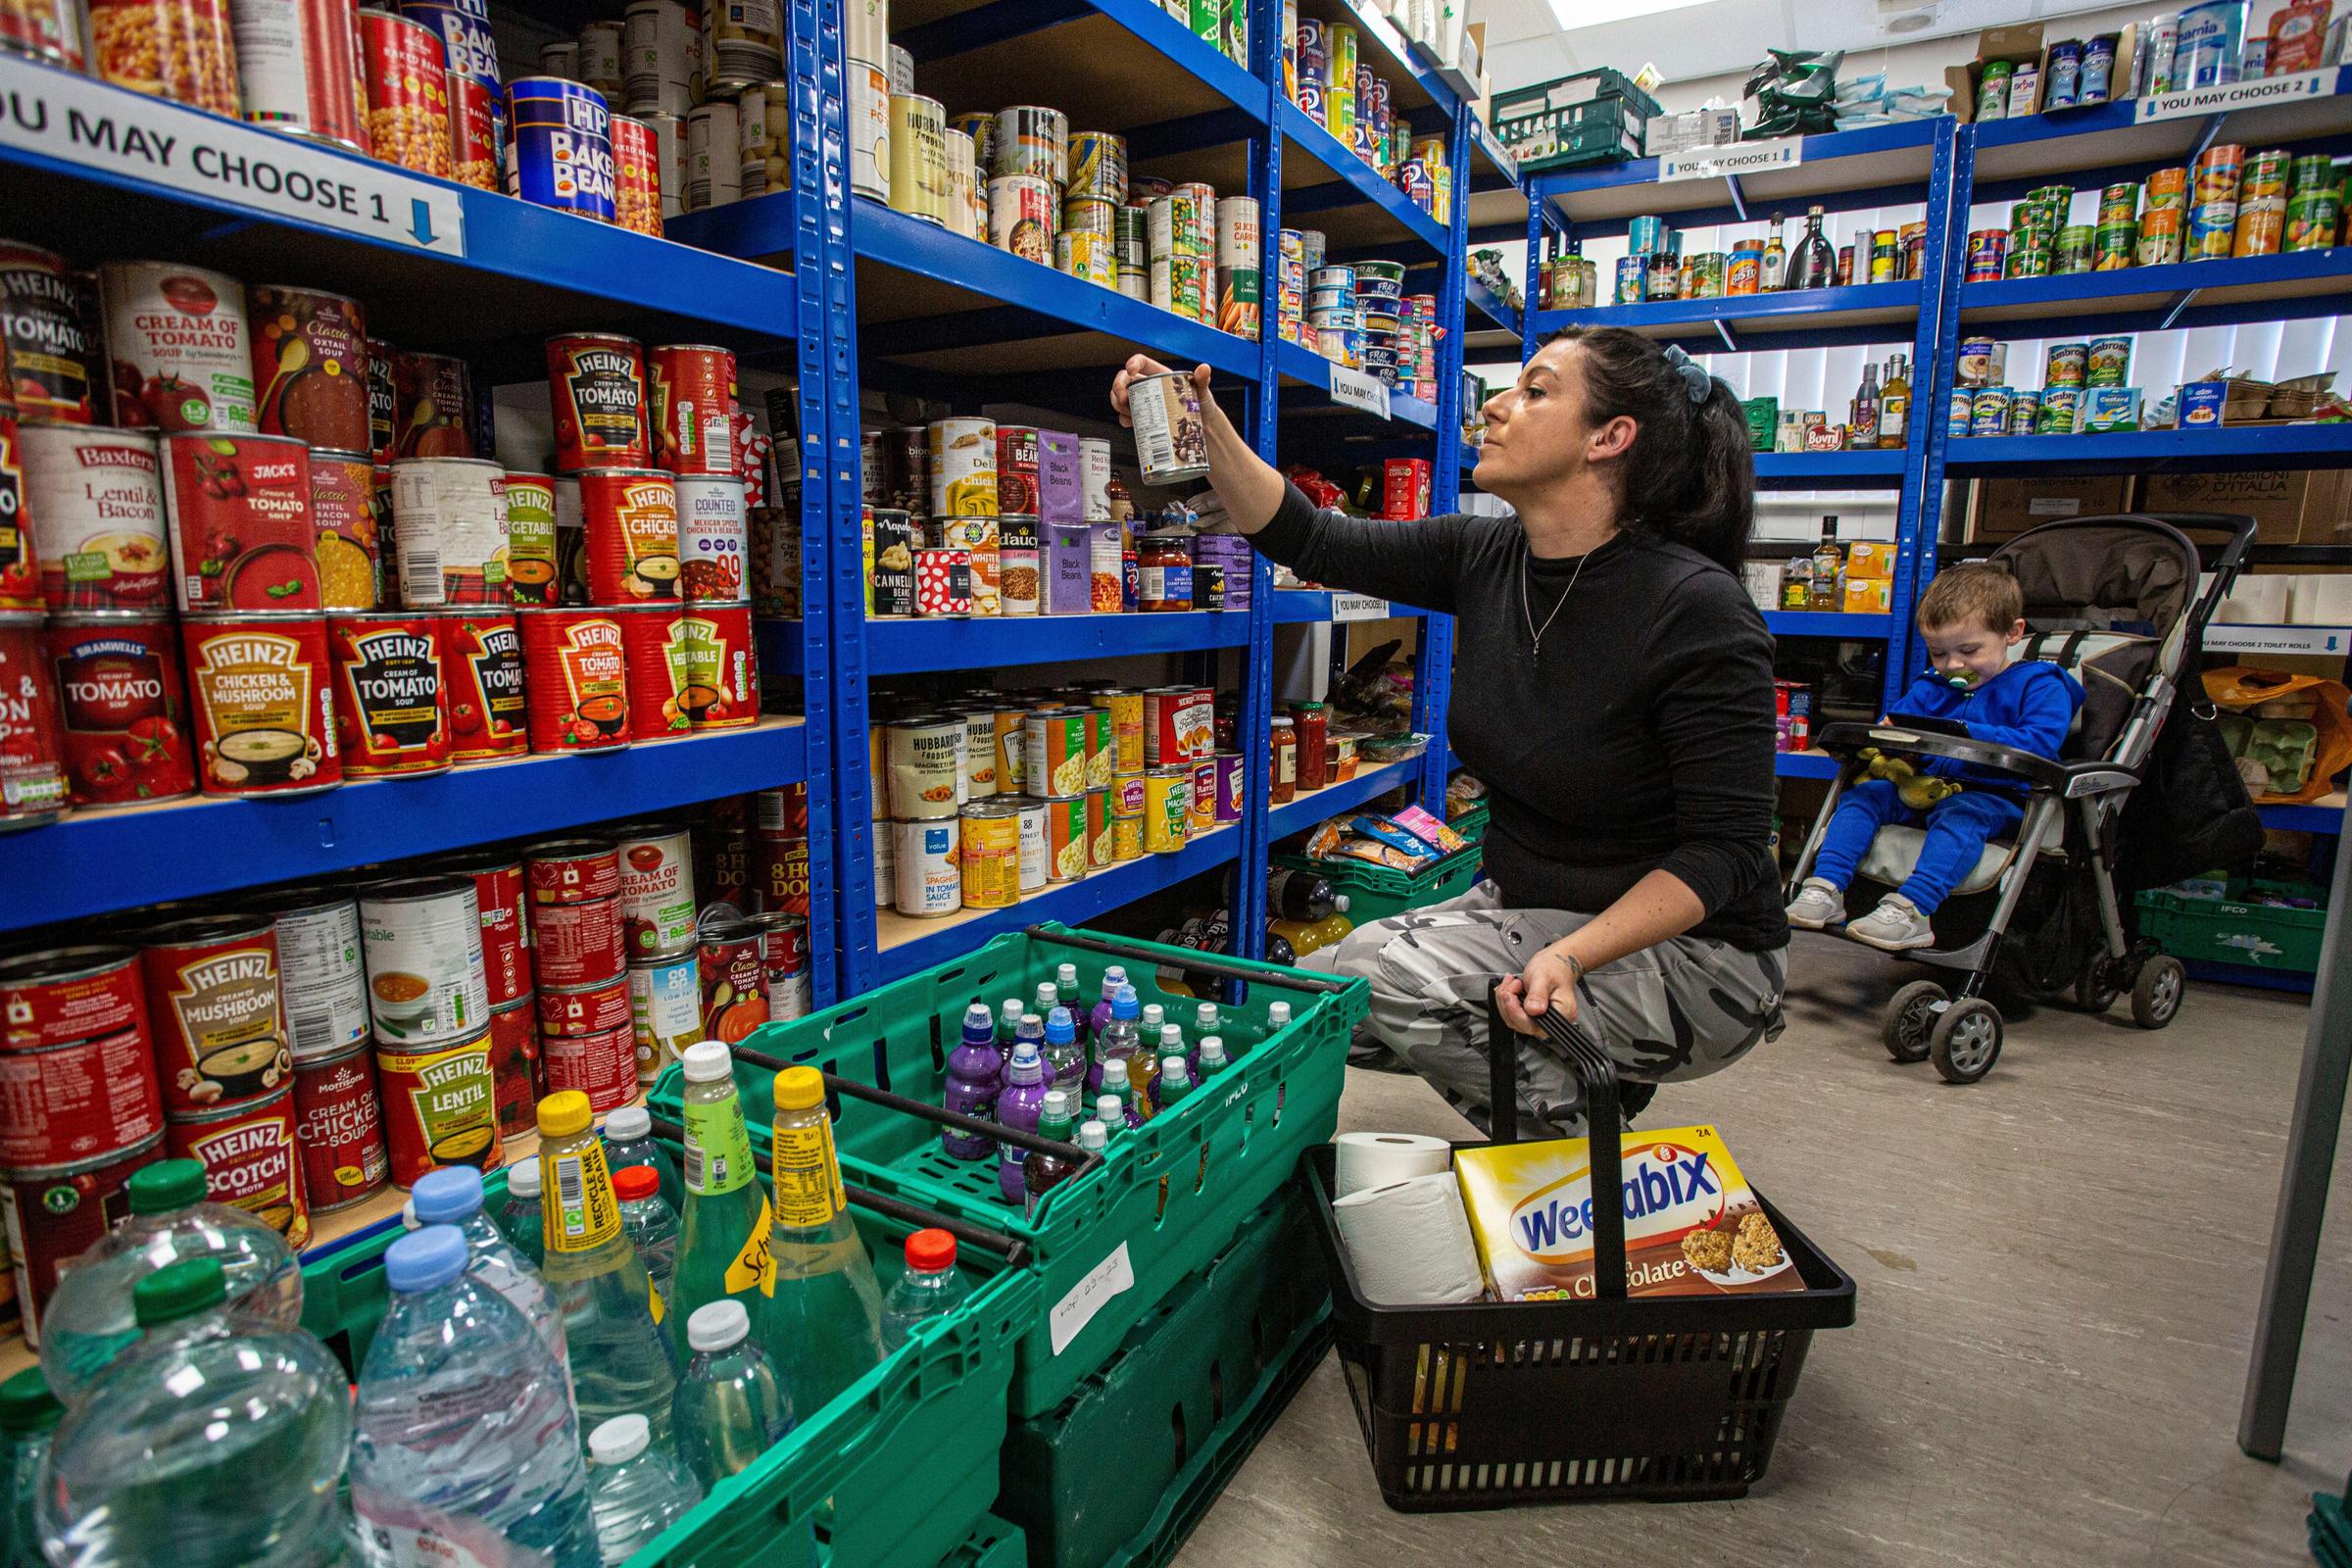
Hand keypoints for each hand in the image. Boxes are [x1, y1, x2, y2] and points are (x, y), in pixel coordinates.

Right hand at [1110, 354, 1238, 442]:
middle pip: (1124, 380)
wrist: (1201, 430)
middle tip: (1123, 398)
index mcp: (1159, 375)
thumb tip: (1204, 368)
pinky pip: (1125, 417)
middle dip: (1118, 387)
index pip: (1141, 362)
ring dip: (1118, 403)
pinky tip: (1131, 423)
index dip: (1132, 363)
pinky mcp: (1142, 418)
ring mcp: (1142, 403)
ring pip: (1121, 397)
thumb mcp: (1202, 391)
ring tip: (1128, 412)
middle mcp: (1148, 387)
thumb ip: (1203, 379)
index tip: (1130, 370)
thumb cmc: (1201, 406)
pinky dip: (1124, 420)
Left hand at [1496, 948, 1581, 1036]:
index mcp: (1562, 1012)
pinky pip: (1513, 1016)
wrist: (1555, 963)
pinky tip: (1510, 988)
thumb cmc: (1554, 967)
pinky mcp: (1532, 1016)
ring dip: (1506, 1001)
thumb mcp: (1543, 977)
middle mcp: (1553, 1021)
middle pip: (1521, 1024)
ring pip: (1514, 1020)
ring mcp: (1542, 1020)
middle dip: (1508, 1003)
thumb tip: (1533, 1010)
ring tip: (1511, 983)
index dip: (1516, 1011)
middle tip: (1511, 983)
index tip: (1510, 994)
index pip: (1534, 1024)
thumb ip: (1538, 994)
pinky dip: (1507, 1001)